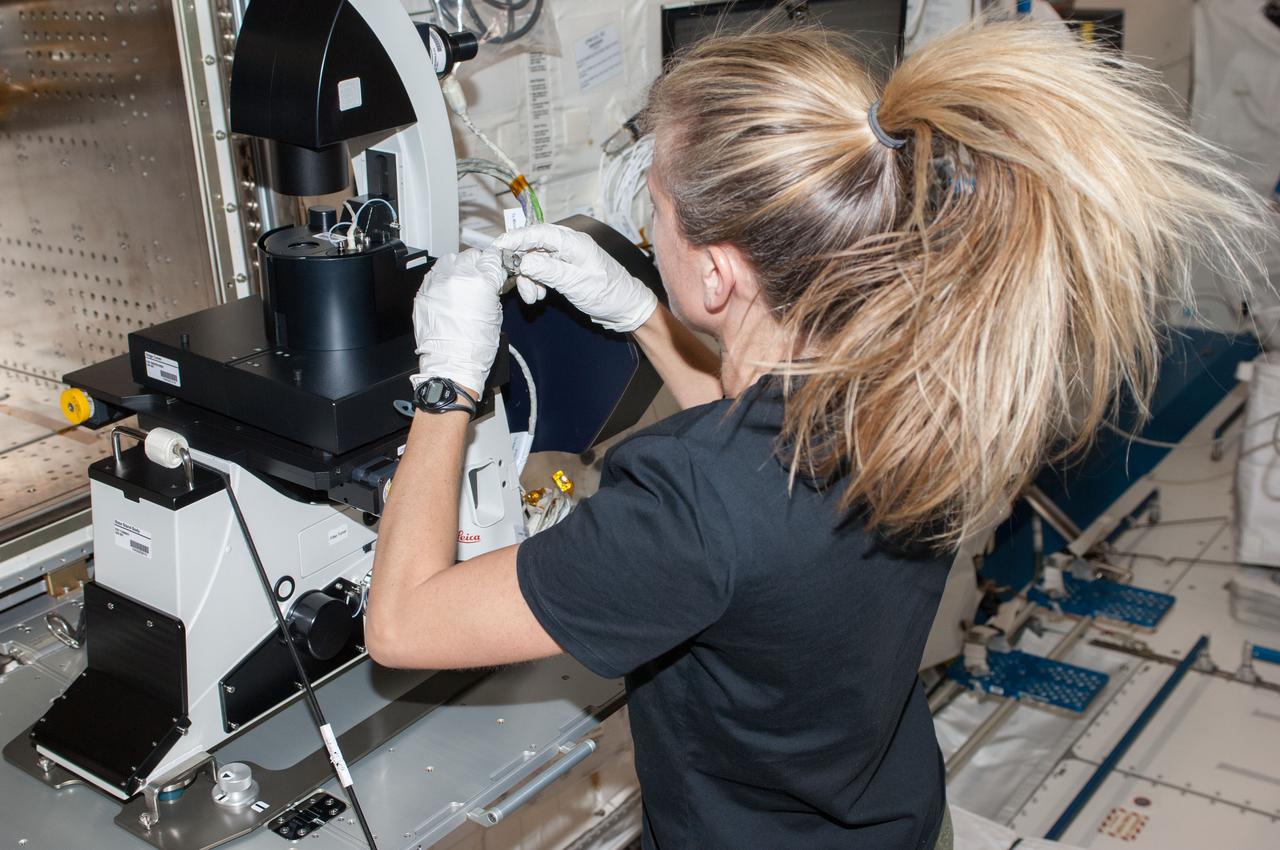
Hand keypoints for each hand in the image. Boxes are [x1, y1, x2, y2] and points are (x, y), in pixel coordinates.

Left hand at [411, 249, 504, 395]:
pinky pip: (434, 276)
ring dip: (457, 268)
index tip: (495, 268)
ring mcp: (437, 284)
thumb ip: (493, 290)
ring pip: (449, 260)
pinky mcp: (423, 293)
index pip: (490, 257)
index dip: (494, 263)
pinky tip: (448, 293)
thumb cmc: (475, 348)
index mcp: (480, 282)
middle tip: (479, 278)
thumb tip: (493, 279)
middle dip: (476, 265)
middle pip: (469, 256)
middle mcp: (457, 278)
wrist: (452, 365)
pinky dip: (442, 280)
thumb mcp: (495, 315)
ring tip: (462, 284)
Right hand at [492, 223, 657, 332]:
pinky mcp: (565, 270)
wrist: (626, 309)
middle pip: (533, 246)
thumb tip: (524, 260)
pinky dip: (536, 282)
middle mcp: (569, 246)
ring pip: (535, 261)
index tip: (498, 247)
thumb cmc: (609, 294)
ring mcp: (566, 258)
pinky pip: (542, 270)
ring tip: (534, 297)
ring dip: (529, 278)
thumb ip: (549, 270)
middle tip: (521, 286)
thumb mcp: (576, 283)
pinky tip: (540, 295)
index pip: (538, 232)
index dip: (515, 238)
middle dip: (522, 266)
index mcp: (574, 242)